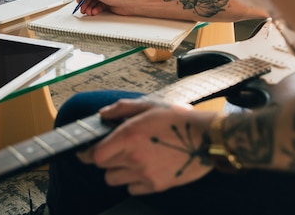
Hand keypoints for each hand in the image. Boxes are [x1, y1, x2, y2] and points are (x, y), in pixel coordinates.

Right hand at [75, 0, 136, 15]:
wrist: (129, 2)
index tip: (80, 0)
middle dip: (84, 2)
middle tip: (83, 9)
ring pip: (92, 0)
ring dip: (89, 7)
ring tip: (89, 12)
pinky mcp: (107, 0)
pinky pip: (97, 5)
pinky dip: (95, 9)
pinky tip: (95, 12)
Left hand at [78, 99, 216, 194]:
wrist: (208, 138)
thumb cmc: (180, 118)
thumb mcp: (150, 105)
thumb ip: (121, 109)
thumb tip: (102, 115)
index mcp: (129, 135)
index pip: (95, 154)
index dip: (88, 153)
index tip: (86, 152)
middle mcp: (134, 157)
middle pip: (103, 167)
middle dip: (106, 158)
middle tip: (117, 149)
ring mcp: (145, 174)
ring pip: (114, 180)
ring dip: (118, 170)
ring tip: (133, 158)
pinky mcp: (156, 185)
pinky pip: (132, 189)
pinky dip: (133, 181)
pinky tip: (145, 168)